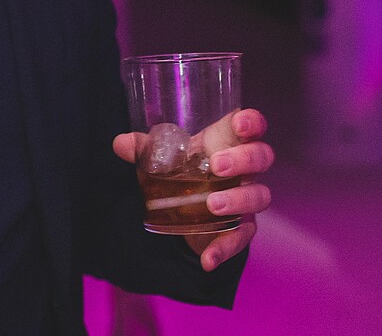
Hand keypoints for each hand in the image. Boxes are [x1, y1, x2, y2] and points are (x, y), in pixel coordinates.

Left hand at [114, 108, 273, 271]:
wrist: (194, 209)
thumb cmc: (188, 170)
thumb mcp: (167, 159)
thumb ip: (145, 149)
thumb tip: (120, 143)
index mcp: (228, 143)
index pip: (250, 126)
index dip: (252, 122)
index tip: (241, 124)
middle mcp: (245, 169)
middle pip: (261, 157)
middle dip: (244, 160)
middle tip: (218, 166)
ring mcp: (246, 198)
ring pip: (259, 195)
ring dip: (238, 199)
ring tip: (213, 204)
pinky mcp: (242, 227)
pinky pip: (242, 237)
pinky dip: (225, 248)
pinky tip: (209, 259)